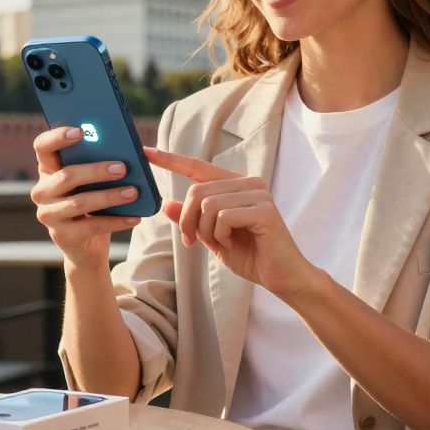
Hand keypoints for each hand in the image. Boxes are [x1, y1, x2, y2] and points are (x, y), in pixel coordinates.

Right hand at [30, 126, 141, 270]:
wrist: (86, 246)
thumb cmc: (93, 204)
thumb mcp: (92, 183)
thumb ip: (98, 164)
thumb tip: (125, 151)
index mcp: (48, 170)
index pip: (42, 146)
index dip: (57, 137)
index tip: (80, 131)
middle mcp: (42, 191)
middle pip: (66, 175)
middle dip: (96, 170)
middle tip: (123, 168)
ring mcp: (48, 214)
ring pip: (79, 202)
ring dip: (109, 196)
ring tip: (133, 192)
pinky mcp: (61, 235)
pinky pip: (91, 226)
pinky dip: (115, 221)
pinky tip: (134, 217)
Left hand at [144, 146, 316, 298]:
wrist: (283, 278)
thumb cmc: (251, 257)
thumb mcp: (212, 238)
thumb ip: (192, 220)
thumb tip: (166, 204)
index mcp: (236, 185)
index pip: (198, 167)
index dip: (171, 160)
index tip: (145, 151)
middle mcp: (249, 183)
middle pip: (197, 191)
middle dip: (187, 221)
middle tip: (191, 242)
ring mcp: (258, 193)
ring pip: (208, 204)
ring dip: (206, 231)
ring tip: (221, 243)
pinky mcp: (264, 209)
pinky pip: (223, 216)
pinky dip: (220, 235)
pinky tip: (232, 244)